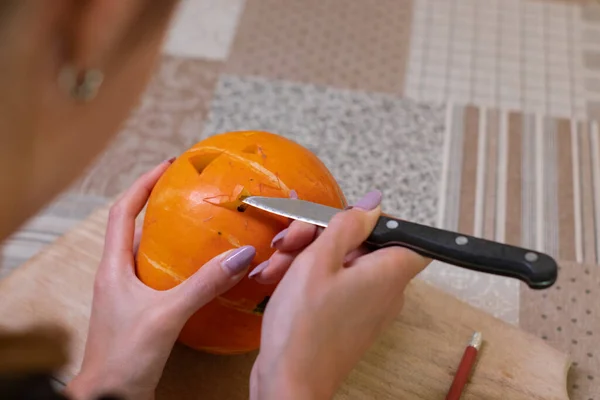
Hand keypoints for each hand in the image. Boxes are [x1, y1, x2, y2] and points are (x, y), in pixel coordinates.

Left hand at [65, 160, 255, 399]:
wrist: (109, 399)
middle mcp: (117, 276)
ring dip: (169, 236)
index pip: (122, 211)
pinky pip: (160, 277)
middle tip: (188, 191)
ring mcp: (128, 294)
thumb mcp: (166, 315)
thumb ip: (204, 284)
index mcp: (113, 267)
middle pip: (133, 227)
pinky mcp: (141, 312)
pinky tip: (200, 271)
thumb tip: (241, 256)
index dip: (142, 185)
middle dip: (157, 205)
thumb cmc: (123, 357)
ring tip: (199, 224)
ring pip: (148, 253)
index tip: (167, 167)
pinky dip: (178, 266)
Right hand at [249, 191, 430, 399]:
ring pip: (341, 263)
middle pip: (362, 244)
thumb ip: (347, 226)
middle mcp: (386, 290)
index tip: (337, 222)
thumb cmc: (303, 325)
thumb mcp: (319, 261)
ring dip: (305, 257)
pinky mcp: (347, 319)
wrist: (288, 384)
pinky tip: (276, 279)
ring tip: (274, 267)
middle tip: (289, 243)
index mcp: (389, 272)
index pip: (402, 232)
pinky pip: (334, 285)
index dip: (371, 222)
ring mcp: (367, 307)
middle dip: (320, 237)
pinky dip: (307, 278)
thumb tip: (374, 203)